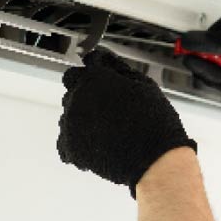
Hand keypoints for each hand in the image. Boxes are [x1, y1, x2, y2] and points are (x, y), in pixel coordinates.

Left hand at [57, 50, 196, 197]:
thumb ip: (117, 68)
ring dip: (83, 121)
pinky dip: (77, 143)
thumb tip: (104, 60)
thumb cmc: (154, 123)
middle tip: (110, 110)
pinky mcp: (71, 149)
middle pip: (72, 94)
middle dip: (88, 99)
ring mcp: (70, 125)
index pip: (76, 72)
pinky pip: (65, 142)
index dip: (89, 79)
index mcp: (93, 79)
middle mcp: (76, 100)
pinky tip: (97, 143)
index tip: (97, 84)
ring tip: (109, 130)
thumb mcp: (143, 84)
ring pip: (69, 117)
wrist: (155, 159)